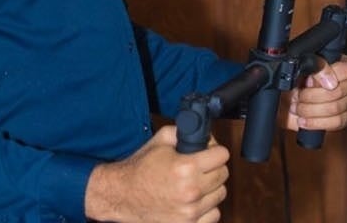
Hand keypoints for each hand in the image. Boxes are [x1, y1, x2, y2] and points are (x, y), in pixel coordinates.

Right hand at [85, 125, 229, 222]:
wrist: (123, 194)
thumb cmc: (141, 168)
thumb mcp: (160, 140)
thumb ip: (183, 132)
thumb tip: (202, 133)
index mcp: (186, 168)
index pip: (222, 156)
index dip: (216, 149)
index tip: (212, 151)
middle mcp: (191, 192)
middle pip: (223, 175)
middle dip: (214, 166)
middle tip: (203, 165)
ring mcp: (190, 212)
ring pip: (220, 195)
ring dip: (211, 187)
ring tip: (196, 182)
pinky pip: (213, 214)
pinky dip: (207, 207)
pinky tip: (194, 199)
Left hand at [283, 54, 346, 130]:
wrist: (284, 101)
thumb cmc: (292, 82)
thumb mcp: (299, 69)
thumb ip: (315, 66)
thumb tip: (328, 78)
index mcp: (339, 64)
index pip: (346, 69)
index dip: (328, 75)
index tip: (309, 81)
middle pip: (339, 91)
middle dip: (313, 95)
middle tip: (299, 95)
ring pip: (336, 108)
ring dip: (311, 109)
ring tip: (298, 107)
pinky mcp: (344, 119)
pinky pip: (336, 122)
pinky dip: (316, 122)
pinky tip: (304, 119)